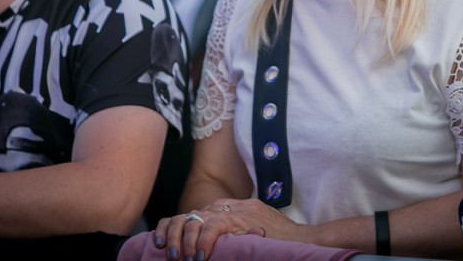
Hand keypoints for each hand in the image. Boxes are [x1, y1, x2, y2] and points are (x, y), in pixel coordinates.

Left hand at [155, 198, 304, 259]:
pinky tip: (199, 256)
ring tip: (181, 257)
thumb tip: (203, 251)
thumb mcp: (245, 235)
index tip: (161, 246)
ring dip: (183, 240)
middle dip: (172, 235)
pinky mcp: (241, 219)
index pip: (189, 215)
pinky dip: (203, 242)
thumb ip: (226, 235)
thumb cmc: (275, 241)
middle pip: (187, 215)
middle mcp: (225, 206)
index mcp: (224, 209)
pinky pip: (213, 226)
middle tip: (170, 255)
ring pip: (195, 219)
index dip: (171, 229)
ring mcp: (233, 211)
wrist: (301, 239)